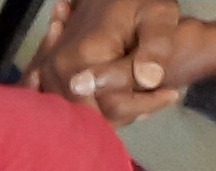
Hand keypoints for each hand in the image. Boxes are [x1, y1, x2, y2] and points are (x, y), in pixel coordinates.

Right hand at [34, 0, 215, 122]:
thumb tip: (148, 80)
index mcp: (84, 59)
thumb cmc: (140, 2)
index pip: (113, 106)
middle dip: (126, 113)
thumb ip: (154, 48)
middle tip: (155, 96)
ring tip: (137, 93)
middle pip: (93, 114)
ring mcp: (47, 73)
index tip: (171, 93)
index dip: (145, 106)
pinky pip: (63, 104)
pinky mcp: (44, 73)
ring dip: (109, 111)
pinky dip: (86, 107)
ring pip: (78, 113)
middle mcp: (58, 70)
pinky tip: (108, 95)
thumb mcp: (159, 17)